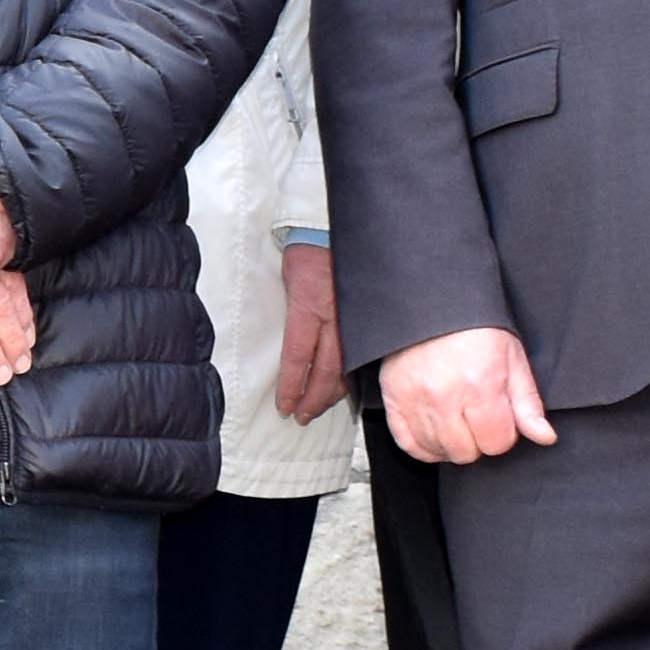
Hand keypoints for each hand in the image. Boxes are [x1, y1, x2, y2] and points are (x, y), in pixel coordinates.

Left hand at [273, 243, 344, 421]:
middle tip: (301, 417)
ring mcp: (353, 321)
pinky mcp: (365, 320)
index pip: (298, 358)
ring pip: (346, 367)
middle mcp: (334, 318)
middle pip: (325, 371)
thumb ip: (289, 317)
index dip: (292, 387)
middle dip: (313, 399)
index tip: (284, 406)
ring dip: (331, 394)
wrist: (335, 232)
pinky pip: (360, 355)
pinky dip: (350, 376)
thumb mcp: (287, 282)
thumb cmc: (305, 254)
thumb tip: (286, 351)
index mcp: (308, 308)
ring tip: (317, 409)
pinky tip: (342, 390)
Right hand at [381, 327, 553, 463]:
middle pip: (466, 453)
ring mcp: (416, 401)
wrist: (432, 306)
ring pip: (438, 451)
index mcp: (481, 386)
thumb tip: (545, 437)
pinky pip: (409, 445)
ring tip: (457, 422)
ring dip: (452, 444)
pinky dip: (425, 446)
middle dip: (477, 441)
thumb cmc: (475, 331)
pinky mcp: (394, 401)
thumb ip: (528, 404)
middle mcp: (446, 397)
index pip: (497, 443)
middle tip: (477, 418)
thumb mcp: (512, 360)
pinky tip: (436, 434)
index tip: (499, 417)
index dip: (502, 433)